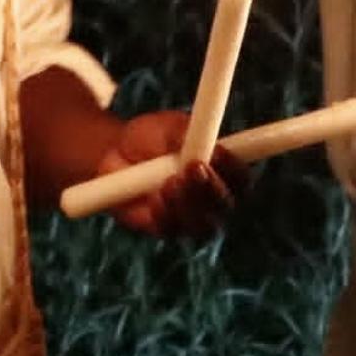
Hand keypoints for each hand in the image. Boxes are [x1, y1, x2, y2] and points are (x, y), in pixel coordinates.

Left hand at [95, 109, 248, 237]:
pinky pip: (172, 229)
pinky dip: (165, 214)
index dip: (234, 168)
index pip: (241, 178)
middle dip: (212, 188)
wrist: (114, 151)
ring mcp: (190, 218)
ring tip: (170, 181)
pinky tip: (155, 198)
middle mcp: (212, 200)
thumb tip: (201, 142)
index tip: (218, 151)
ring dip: (189, 202)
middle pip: (226, 206)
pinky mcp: (164, 228)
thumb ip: (186, 133)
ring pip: (203, 224)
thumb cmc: (150, 135)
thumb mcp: (167, 126)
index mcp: (221, 172)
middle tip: (193, 167)